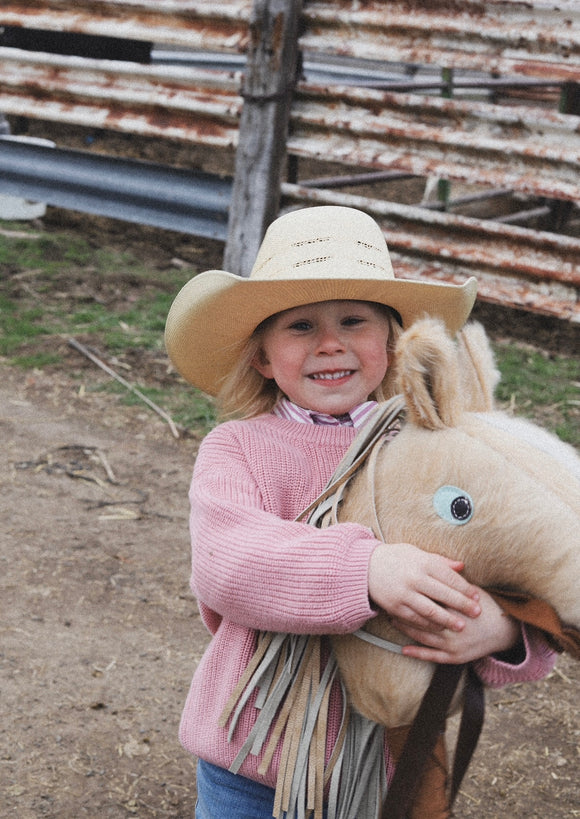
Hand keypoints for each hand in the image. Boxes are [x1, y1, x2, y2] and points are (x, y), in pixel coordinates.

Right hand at [368, 541, 480, 632]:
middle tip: (477, 613)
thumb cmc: (395, 557)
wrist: (365, 567)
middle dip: (462, 605)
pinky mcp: (395, 607)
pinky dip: (428, 625)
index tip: (476, 596)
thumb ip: (440, 561)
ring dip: (448, 620)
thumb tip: (461, 566)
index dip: (465, 588)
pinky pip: (415, 619)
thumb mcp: (417, 552)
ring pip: (431, 610)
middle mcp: (414, 578)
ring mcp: (404, 594)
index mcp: (422, 562)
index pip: (449, 577)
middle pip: (444, 595)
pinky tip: (439, 627)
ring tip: (461, 626)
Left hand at [399, 588, 520, 663]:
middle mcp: (453, 627)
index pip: (429, 599)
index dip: (414, 592)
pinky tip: (404, 648)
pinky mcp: (454, 656)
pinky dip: (417, 652)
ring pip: (424, 636)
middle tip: (390, 602)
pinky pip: (432, 655)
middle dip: (405, 610)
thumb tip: (438, 565)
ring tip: (392, 619)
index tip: (400, 585)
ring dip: (407, 628)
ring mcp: (453, 644)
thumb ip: (454, 581)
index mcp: (456, 607)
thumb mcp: (472, 590)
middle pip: (422, 617)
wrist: (505, 631)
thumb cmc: (487, 606)